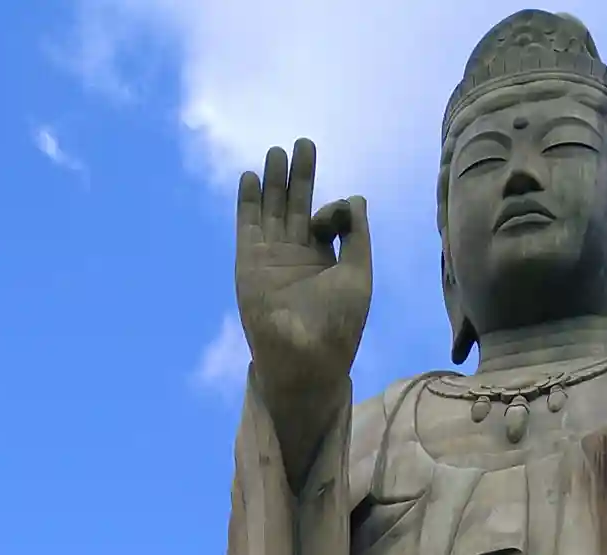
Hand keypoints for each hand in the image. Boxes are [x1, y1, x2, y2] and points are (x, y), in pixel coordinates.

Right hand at [235, 139, 371, 484]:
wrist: (305, 358)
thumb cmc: (338, 324)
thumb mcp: (359, 275)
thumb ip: (357, 236)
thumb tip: (356, 197)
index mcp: (325, 261)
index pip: (328, 219)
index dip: (335, 209)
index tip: (336, 216)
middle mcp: (297, 256)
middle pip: (297, 204)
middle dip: (301, 174)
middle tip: (304, 143)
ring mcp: (271, 257)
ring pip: (272, 208)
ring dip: (275, 180)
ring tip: (278, 151)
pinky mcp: (249, 262)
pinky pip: (247, 225)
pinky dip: (249, 201)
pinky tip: (252, 176)